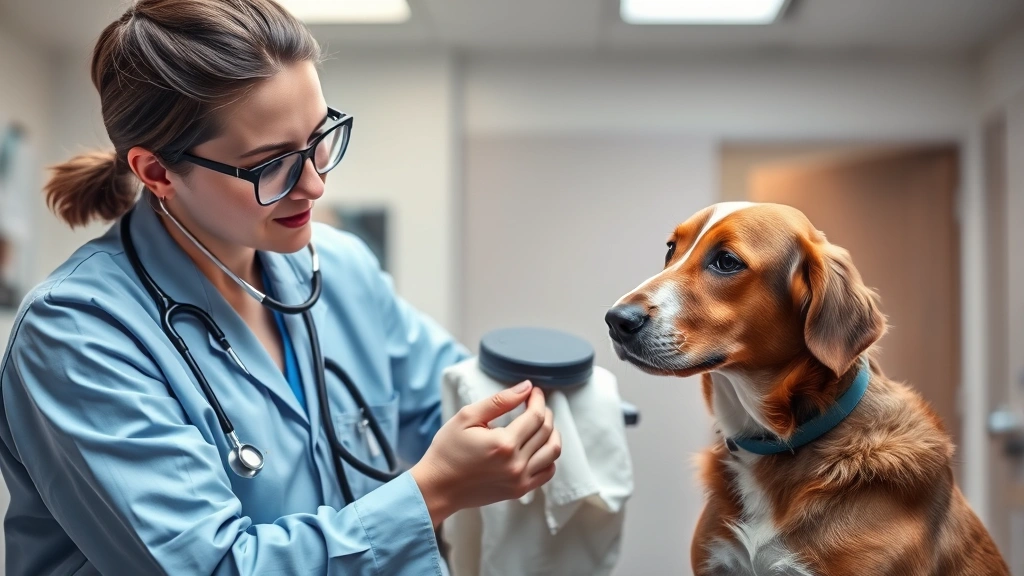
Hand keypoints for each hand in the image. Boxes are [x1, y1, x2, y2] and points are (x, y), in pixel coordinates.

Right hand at [411, 381, 561, 526]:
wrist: (437, 487)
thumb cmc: (447, 451)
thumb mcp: (467, 417)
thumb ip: (499, 401)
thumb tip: (526, 387)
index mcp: (503, 444)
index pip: (536, 416)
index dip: (538, 400)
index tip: (534, 391)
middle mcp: (516, 464)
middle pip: (546, 431)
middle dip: (545, 412)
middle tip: (535, 404)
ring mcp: (519, 480)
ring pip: (553, 451)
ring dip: (552, 432)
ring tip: (541, 423)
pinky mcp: (519, 490)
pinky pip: (547, 472)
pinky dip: (549, 456)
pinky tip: (538, 446)